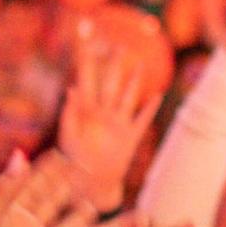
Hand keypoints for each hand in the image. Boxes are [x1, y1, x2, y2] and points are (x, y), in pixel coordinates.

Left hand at [0, 152, 105, 226]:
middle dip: (65, 185)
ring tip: (91, 206)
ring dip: (79, 220)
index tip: (61, 152)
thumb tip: (22, 155)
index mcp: (7, 218)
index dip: (45, 168)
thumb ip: (2, 190)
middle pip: (51, 203)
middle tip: (82, 167)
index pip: (31, 186)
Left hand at [57, 35, 160, 212]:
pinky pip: (142, 119)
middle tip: (119, 44)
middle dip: (114, 63)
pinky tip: (157, 95)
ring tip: (140, 63)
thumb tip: (70, 89)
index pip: (86, 79)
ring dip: (134, 80)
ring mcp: (118, 123)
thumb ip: (70, 113)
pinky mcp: (130, 138)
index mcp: (86, 110)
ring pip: (128, 96)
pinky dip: (150, 107)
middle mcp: (103, 113)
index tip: (86, 43)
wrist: (89, 183)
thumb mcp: (68, 135)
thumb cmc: (73, 161)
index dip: (86, 61)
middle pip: (111, 81)